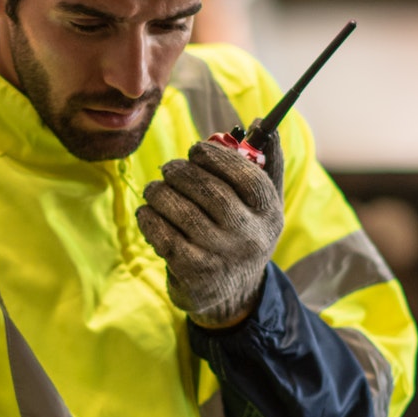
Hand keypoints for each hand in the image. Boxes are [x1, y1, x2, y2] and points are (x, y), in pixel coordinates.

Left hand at [136, 131, 283, 327]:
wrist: (232, 295)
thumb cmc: (244, 232)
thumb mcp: (264, 204)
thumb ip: (266, 162)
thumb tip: (264, 121)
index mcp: (269, 214)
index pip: (247, 178)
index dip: (217, 157)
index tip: (196, 149)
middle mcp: (249, 237)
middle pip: (211, 193)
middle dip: (182, 173)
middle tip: (169, 168)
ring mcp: (221, 257)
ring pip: (182, 213)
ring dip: (160, 193)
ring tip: (154, 188)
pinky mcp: (194, 274)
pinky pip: (164, 236)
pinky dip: (150, 219)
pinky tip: (148, 212)